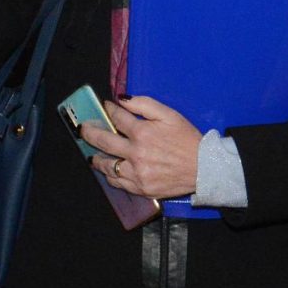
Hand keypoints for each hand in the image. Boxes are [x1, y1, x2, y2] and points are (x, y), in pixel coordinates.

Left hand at [84, 94, 201, 199]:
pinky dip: (111, 175)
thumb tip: (121, 99)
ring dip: (97, 158)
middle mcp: (135, 154)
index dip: (109, 110)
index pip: (117, 118)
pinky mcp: (140, 188)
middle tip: (84, 129)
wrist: (204, 168)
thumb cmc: (187, 139)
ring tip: (92, 155)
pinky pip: (118, 182)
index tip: (106, 107)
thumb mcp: (169, 115)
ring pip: (107, 165)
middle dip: (90, 133)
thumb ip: (144, 104)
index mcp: (142, 132)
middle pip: (103, 141)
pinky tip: (109, 170)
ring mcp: (136, 173)